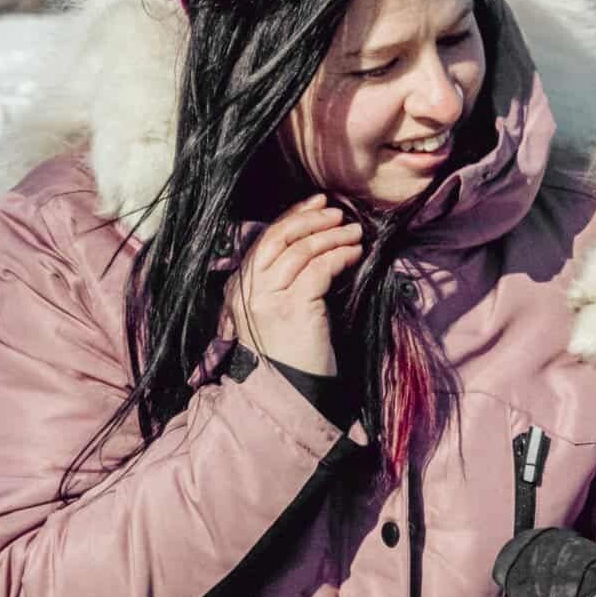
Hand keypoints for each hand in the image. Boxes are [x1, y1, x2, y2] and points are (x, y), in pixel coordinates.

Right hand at [223, 195, 362, 375]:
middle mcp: (248, 290)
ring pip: (300, 251)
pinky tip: (354, 254)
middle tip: (338, 213)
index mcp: (240, 288)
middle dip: (311, 219)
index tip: (318, 203)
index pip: (266, 240)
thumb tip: (314, 244)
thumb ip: (284, 280)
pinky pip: (318, 270)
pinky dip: (339, 257)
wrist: (291, 393)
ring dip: (331, 236)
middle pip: (279, 238)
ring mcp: (267, 299)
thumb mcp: (279, 310)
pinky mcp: (292, 309)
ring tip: (355, 232)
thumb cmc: (291, 353)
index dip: (293, 216)